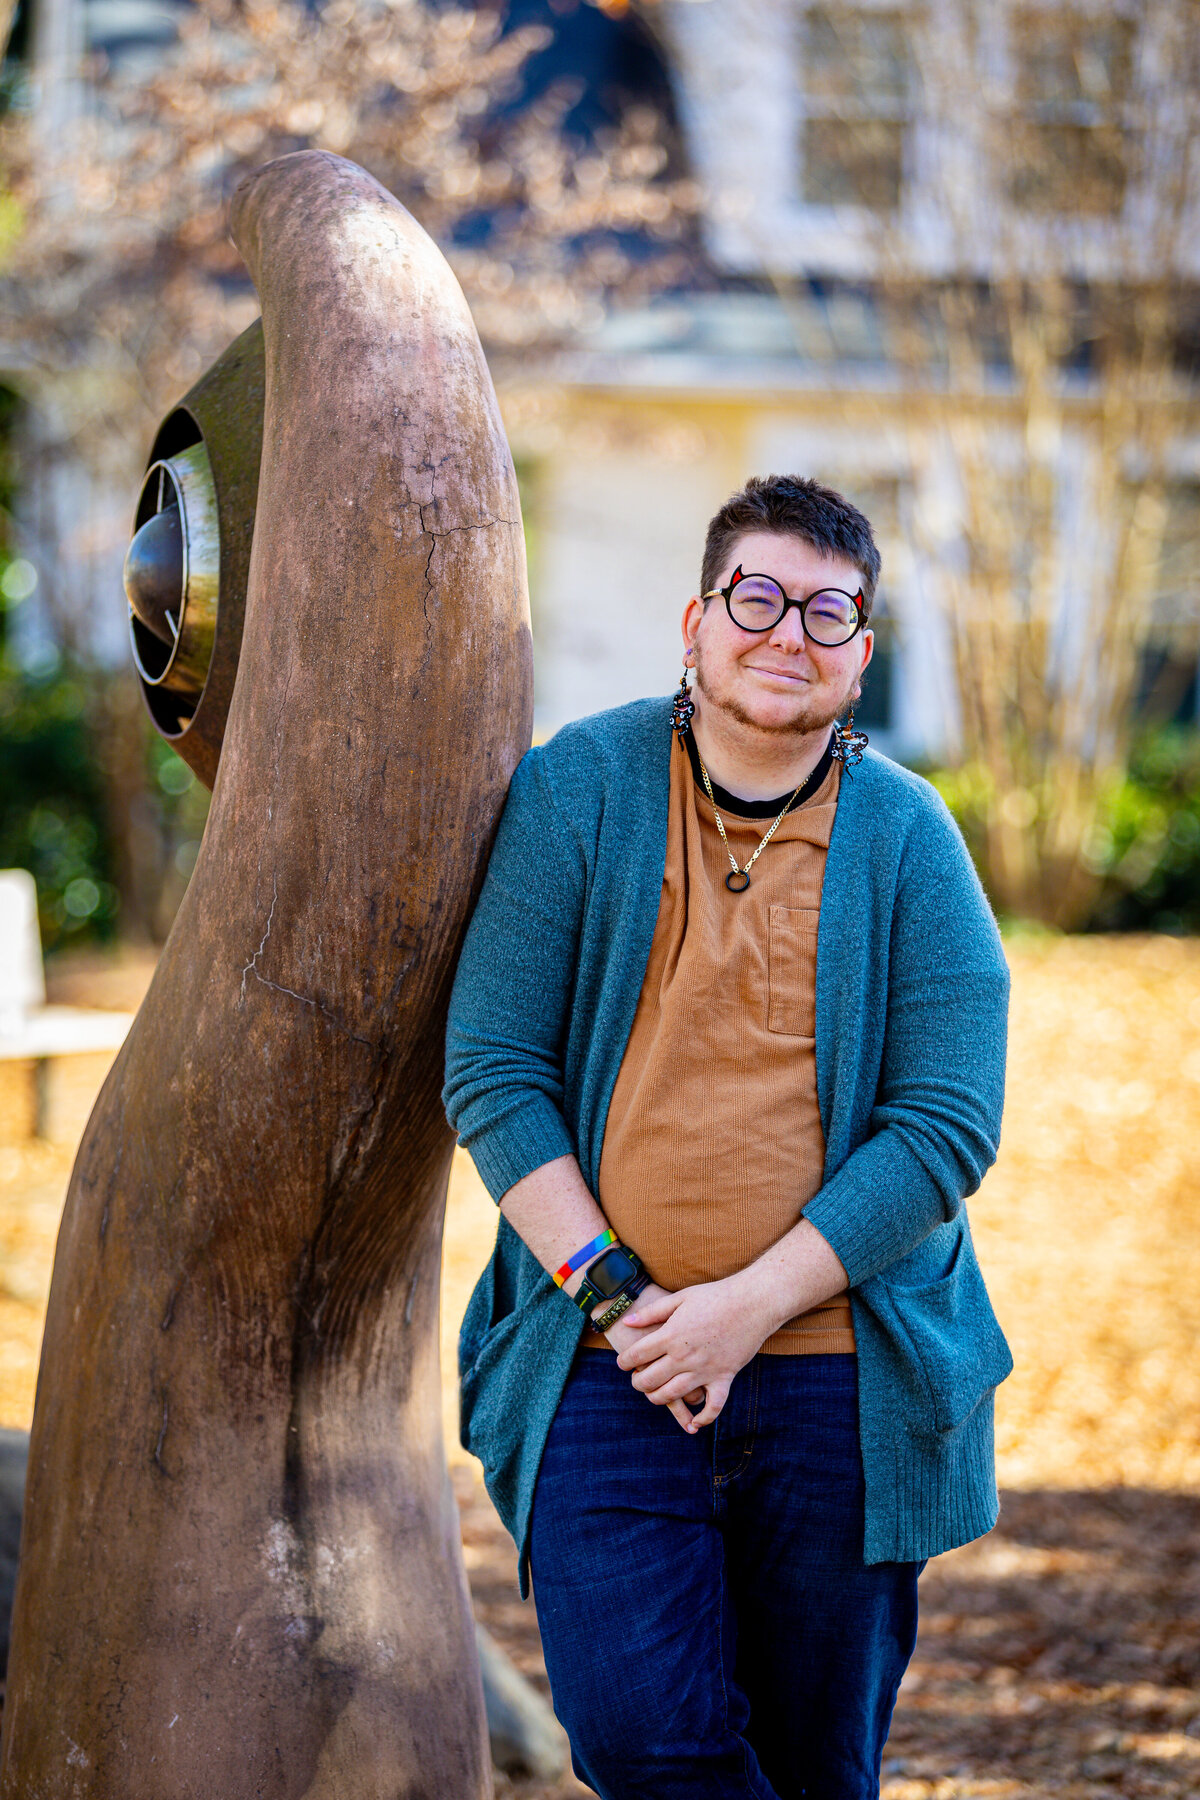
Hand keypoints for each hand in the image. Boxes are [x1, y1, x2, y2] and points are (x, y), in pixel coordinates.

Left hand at [615, 1271, 777, 1431]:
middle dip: (638, 1383)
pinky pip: (713, 1406)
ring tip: (654, 1394)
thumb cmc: (715, 1296)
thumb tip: (627, 1322)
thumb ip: (651, 1312)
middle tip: (637, 1379)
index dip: (625, 1361)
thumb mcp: (679, 1298)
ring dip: (658, 1398)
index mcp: (671, 1335)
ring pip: (673, 1395)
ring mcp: (704, 1370)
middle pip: (650, 1380)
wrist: (752, 1302)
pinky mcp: (724, 1377)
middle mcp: (684, 1356)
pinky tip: (694, 1423)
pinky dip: (703, 1418)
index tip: (623, 1363)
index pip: (638, 1355)